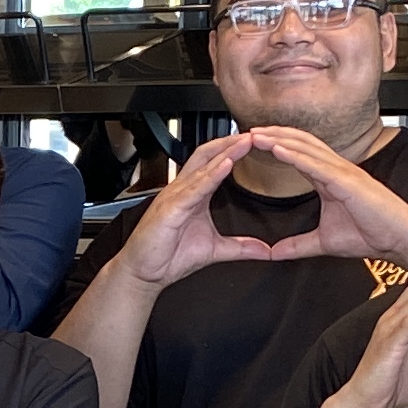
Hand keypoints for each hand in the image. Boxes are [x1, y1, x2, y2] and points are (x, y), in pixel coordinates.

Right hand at [107, 132, 280, 291]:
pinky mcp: (170, 209)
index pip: (214, 163)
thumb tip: (264, 250)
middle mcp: (182, 191)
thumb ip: (241, 247)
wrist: (143, 273)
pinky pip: (193, 188)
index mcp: (193, 195)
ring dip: (226, 153)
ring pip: (202, 167)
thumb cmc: (167, 257)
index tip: (256, 143)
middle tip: (255, 133)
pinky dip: (211, 175)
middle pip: (207, 155)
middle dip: (231, 142)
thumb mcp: (214, 249)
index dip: (233, 150)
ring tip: (245, 142)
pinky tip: (226, 165)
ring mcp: (175, 197)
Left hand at [230, 126, 407, 271]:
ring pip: (306, 148)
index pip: (298, 153)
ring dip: (279, 139)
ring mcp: (343, 172)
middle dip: (272, 134)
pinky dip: (296, 155)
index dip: (276, 144)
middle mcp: (336, 169)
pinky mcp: (349, 181)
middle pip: (299, 142)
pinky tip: (277, 149)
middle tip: (246, 130)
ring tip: (254, 134)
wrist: (399, 239)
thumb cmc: (371, 235)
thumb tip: (274, 253)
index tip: (252, 141)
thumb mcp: (323, 242)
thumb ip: (298, 246)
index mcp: (329, 178)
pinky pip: (317, 164)